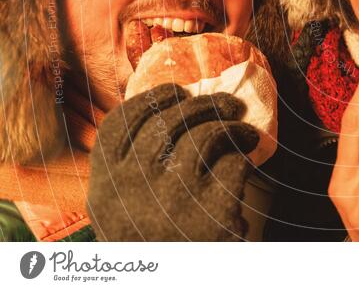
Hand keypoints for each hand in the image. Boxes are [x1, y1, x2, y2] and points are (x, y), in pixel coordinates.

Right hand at [88, 84, 258, 240]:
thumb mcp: (125, 212)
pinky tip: (248, 161)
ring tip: (246, 134)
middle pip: (168, 122)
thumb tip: (167, 111)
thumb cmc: (159, 245)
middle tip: (228, 104)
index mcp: (105, 189)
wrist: (178, 284)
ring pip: (205, 137)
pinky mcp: (212, 213)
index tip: (177, 92)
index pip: (119, 124)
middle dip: (203, 105)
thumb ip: (131, 171)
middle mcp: (131, 191)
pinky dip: (244, 159)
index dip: (151, 100)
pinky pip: (232, 165)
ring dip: (232, 128)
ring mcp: (172, 201)